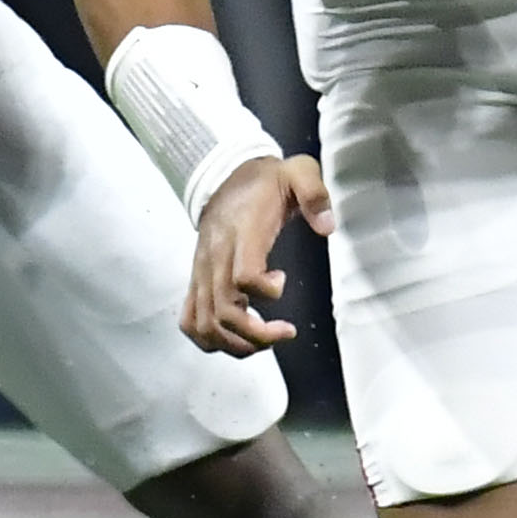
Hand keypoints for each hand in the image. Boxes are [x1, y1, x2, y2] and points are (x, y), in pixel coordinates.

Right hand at [182, 153, 328, 356]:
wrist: (223, 175)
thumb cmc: (264, 183)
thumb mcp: (298, 173)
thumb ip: (315, 194)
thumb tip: (327, 226)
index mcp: (240, 233)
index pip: (243, 276)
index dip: (266, 290)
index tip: (283, 280)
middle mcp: (215, 257)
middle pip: (224, 311)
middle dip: (257, 334)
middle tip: (285, 331)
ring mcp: (202, 271)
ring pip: (205, 323)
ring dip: (235, 344)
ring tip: (263, 342)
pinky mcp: (197, 280)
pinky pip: (189, 320)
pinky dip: (208, 339)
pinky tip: (234, 340)